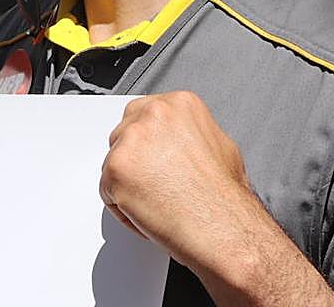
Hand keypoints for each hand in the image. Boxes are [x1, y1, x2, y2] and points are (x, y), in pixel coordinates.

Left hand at [99, 91, 333, 304]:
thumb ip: (189, 133)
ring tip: (159, 203)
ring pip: (113, 162)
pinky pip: (107, 190)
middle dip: (135, 161)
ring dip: (128, 185)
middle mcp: (154, 114)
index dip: (148, 144)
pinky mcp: (116, 168)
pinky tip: (150, 214)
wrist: (224, 228)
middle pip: (123, 134)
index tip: (153, 159)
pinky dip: (123, 208)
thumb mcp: (220, 145)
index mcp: (179, 104)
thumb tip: (178, 140)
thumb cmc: (226, 197)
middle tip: (155, 185)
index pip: (144, 115)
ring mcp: (132, 139)